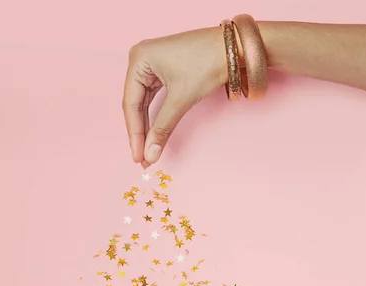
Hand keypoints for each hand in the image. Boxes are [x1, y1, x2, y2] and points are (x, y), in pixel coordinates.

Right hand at [123, 28, 227, 166]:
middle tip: (141, 158)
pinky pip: (152, 98)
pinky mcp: (161, 69)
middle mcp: (140, 59)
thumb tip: (150, 155)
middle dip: (139, 133)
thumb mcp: (181, 99)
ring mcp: (150, 64)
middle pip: (135, 105)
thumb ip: (162, 128)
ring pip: (143, 103)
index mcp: (139, 59)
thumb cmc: (208, 62)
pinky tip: (152, 133)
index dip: (134, 134)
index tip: (138, 157)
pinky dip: (154, 116)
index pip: (131, 105)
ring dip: (145, 127)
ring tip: (146, 151)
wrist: (234, 46)